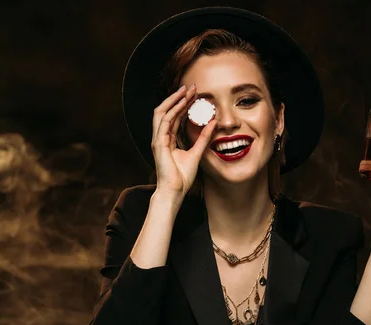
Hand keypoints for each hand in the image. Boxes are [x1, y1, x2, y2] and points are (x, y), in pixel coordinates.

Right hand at [152, 84, 215, 200]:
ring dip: (175, 99)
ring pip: (162, 112)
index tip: (195, 95)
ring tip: (187, 90)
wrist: (175, 191)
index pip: (174, 117)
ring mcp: (158, 139)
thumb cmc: (182, 177)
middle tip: (191, 87)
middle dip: (178, 97)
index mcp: (168, 140)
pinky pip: (165, 121)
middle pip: (167, 111)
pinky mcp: (158, 143)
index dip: (184, 104)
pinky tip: (184, 103)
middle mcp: (161, 137)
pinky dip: (174, 110)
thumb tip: (213, 123)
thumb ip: (204, 138)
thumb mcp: (197, 152)